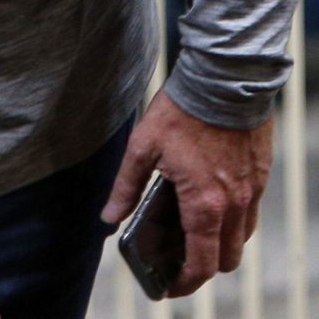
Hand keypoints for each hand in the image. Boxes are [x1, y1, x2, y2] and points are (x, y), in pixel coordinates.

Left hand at [102, 89, 273, 295]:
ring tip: (190, 236)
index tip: (170, 287)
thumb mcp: (142, 148)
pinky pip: (250, 213)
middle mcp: (234, 204)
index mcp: (204, 204)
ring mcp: (251, 191)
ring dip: (221, 246)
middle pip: (227, 259)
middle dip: (204, 269)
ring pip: (242, 238)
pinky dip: (233, 222)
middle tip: (178, 264)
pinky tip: (208, 207)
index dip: (186, 282)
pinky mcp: (259, 176)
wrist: (223, 81)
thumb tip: (109, 218)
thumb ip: (126, 188)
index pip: (202, 262)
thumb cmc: (180, 113)